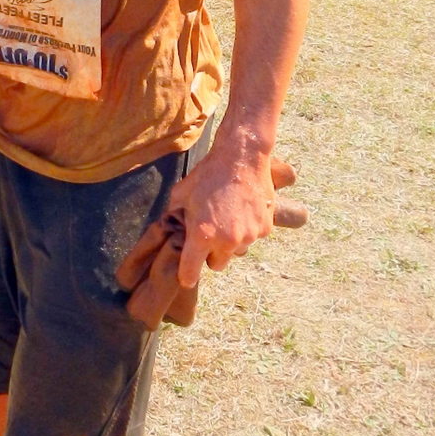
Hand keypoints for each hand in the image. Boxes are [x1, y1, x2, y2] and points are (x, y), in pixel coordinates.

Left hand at [117, 158, 306, 328]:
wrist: (242, 157)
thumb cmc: (208, 174)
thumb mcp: (181, 195)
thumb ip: (175, 217)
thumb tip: (169, 230)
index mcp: (202, 234)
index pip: (190, 271)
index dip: (187, 275)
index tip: (186, 278)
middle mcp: (226, 240)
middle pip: (217, 265)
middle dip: (212, 255)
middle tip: (209, 235)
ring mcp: (249, 235)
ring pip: (236, 251)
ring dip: (231, 242)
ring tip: (228, 217)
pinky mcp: (265, 228)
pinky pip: (253, 238)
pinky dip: (248, 230)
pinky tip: (243, 209)